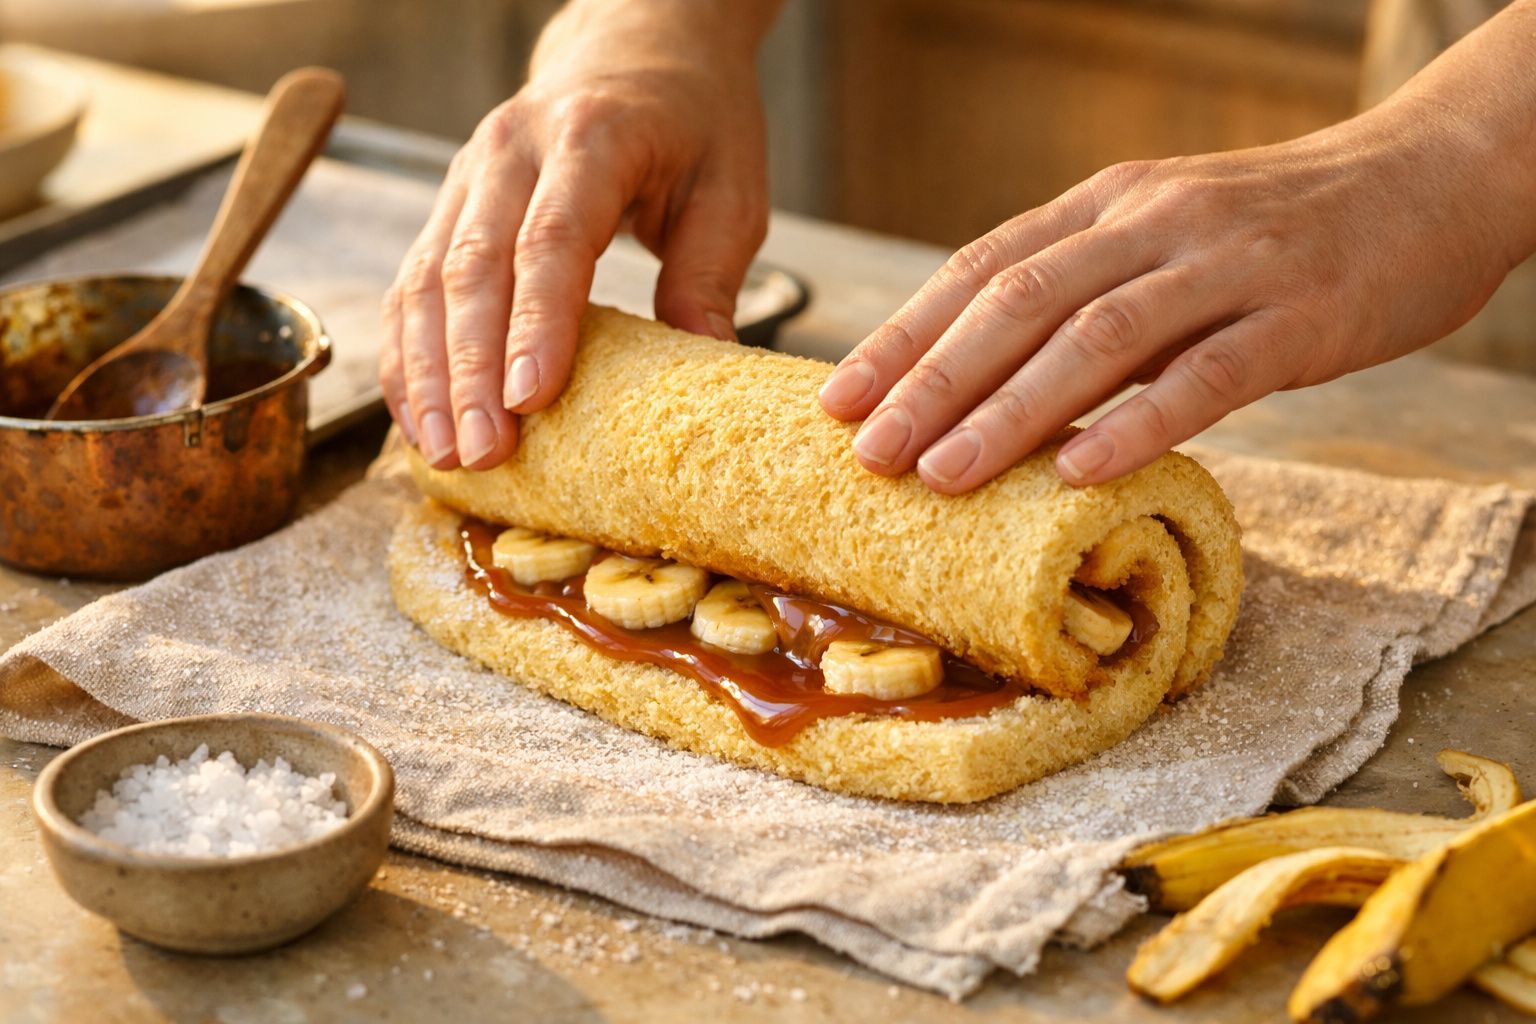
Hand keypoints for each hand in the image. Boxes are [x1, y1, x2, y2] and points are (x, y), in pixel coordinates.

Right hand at [379, 1, 773, 469]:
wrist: (637, 46)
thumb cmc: (694, 122)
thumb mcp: (730, 191)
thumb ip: (710, 277)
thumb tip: (704, 369)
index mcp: (592, 137)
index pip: (552, 238)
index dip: (536, 323)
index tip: (529, 399)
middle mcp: (513, 150)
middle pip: (474, 266)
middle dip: (469, 369)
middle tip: (481, 450)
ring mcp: (470, 174)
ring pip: (428, 279)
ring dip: (429, 373)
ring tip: (443, 452)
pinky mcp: (451, 204)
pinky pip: (413, 284)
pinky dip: (409, 354)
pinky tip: (418, 417)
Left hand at [818, 94, 1531, 491]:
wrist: (1432, 176)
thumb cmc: (1279, 226)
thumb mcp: (1163, 232)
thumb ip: (1085, 288)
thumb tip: (989, 378)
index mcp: (1108, 203)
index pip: (981, 268)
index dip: (904, 336)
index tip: (838, 399)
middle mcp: (1152, 222)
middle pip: (1018, 302)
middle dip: (932, 381)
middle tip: (867, 453)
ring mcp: (1227, 264)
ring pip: (1098, 338)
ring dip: (1011, 410)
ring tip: (943, 474)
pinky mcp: (1300, 314)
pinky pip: (1208, 372)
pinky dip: (1138, 421)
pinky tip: (1080, 471)